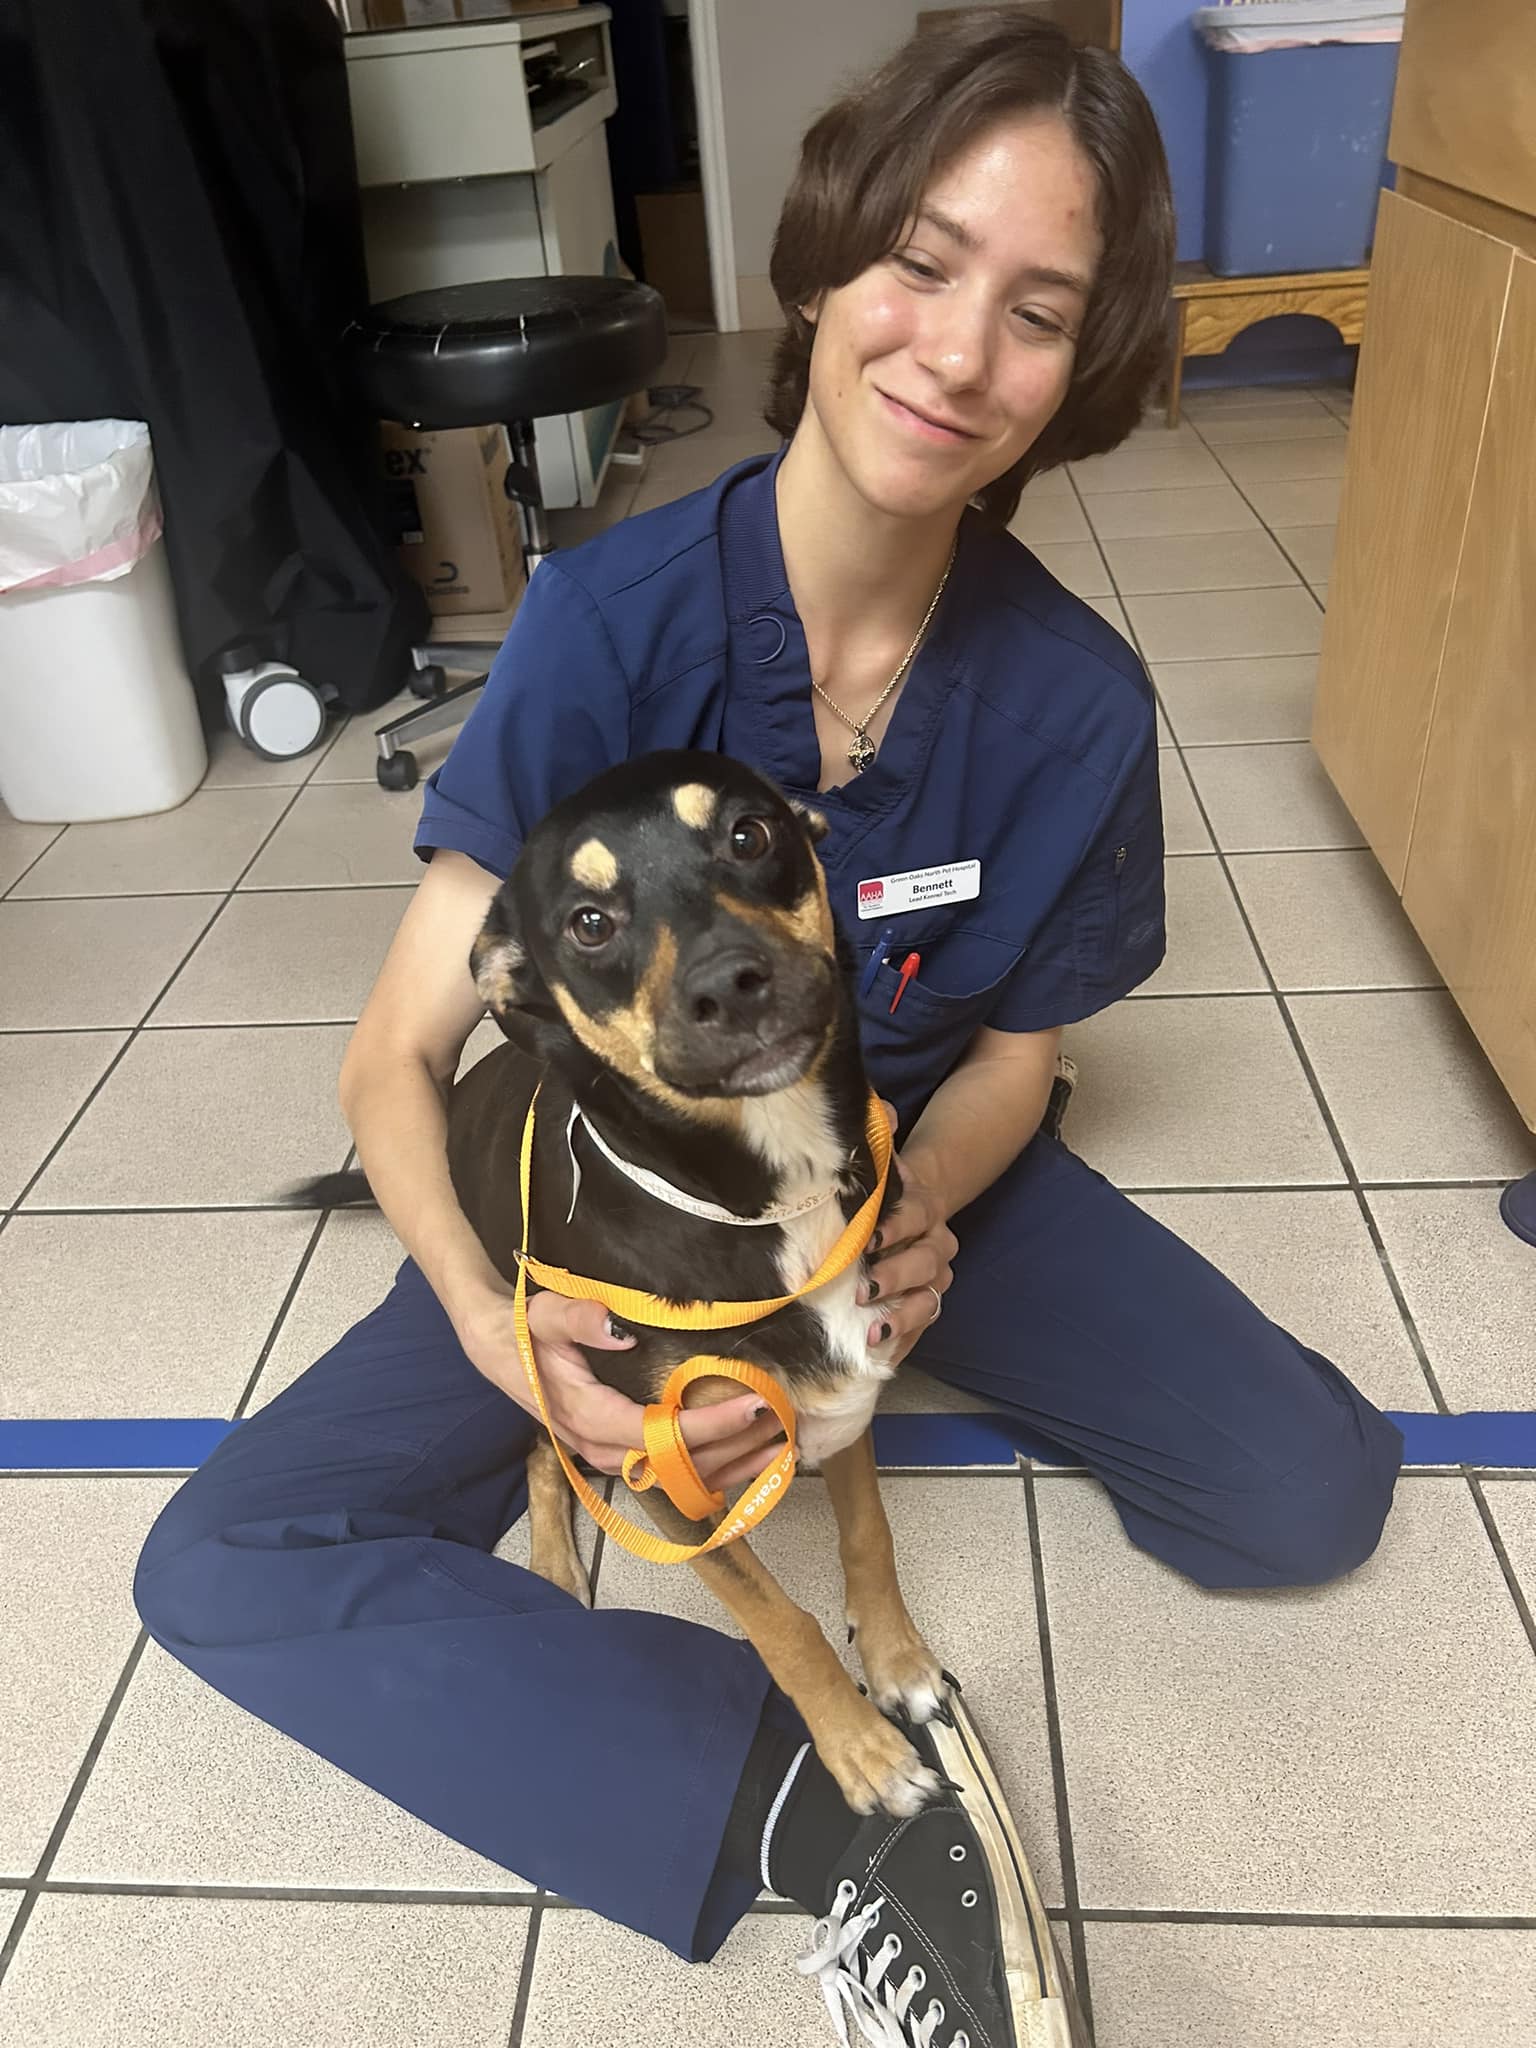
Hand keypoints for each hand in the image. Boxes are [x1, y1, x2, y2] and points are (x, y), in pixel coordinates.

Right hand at [455, 1283, 788, 1487]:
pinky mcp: (612, 1450)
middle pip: (673, 1465)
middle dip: (730, 1450)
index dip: (707, 1427)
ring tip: (776, 1450)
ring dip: (724, 1466)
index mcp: (585, 1414)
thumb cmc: (521, 1326)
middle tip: (782, 1427)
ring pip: (671, 1476)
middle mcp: (597, 1445)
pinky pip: (663, 1471)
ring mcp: (604, 1453)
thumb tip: (618, 1329)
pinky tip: (741, 1460)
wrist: (493, 1344)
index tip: (753, 1406)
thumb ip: (577, 1319)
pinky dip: (705, 1468)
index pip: (656, 1433)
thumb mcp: (542, 1311)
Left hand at [860, 1101, 957, 1366]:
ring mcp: (934, 1277)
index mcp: (923, 1205)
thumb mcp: (880, 1160)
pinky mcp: (924, 1303)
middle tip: (864, 1288)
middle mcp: (936, 1242)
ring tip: (872, 1331)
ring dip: (902, 1316)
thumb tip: (882, 1109)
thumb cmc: (885, 1187)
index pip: (914, 1214)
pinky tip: (879, 1352)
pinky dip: (901, 1341)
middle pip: (925, 1262)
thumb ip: (880, 1136)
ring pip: (929, 1299)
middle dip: (896, 1276)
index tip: (870, 1237)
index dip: (896, 1226)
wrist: (914, 1206)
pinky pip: (919, 1327)